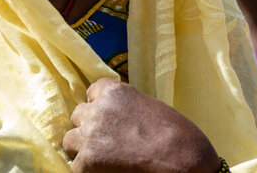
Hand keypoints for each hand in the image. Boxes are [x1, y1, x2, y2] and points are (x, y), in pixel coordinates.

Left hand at [62, 78, 219, 172]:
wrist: (186, 164)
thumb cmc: (180, 138)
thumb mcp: (152, 108)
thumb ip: (128, 107)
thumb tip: (119, 116)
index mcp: (114, 92)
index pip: (92, 92)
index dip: (99, 107)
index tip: (108, 118)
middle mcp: (97, 110)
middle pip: (78, 116)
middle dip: (90, 128)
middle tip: (107, 142)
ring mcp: (90, 135)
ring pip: (70, 140)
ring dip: (83, 149)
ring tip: (103, 159)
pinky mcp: (88, 161)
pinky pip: (76, 166)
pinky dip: (88, 170)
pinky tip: (105, 172)